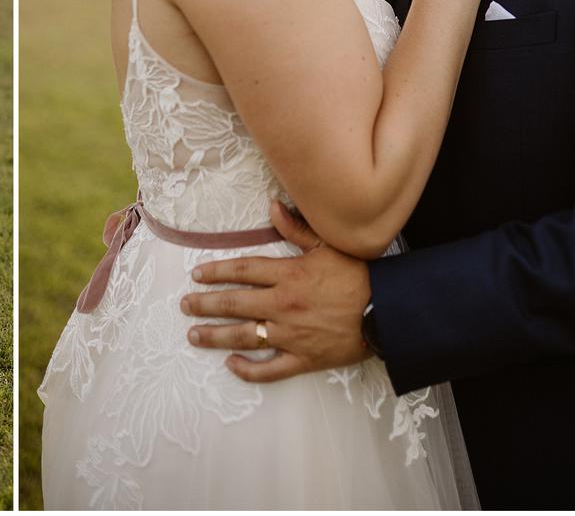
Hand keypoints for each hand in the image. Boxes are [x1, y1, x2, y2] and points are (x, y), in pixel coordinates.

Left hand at [181, 200, 371, 382]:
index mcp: (288, 275)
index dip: (216, 272)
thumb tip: (272, 205)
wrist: (388, 312)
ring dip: (215, 336)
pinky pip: (270, 369)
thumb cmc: (359, 276)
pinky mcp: (304, 359)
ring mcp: (291, 335)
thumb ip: (296, 227)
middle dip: (205, 304)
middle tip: (185, 305)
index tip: (197, 274)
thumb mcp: (328, 245)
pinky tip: (231, 364)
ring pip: (244, 336)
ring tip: (194, 334)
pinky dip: (249, 369)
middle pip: (234, 303)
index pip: (242, 270)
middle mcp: (283, 305)